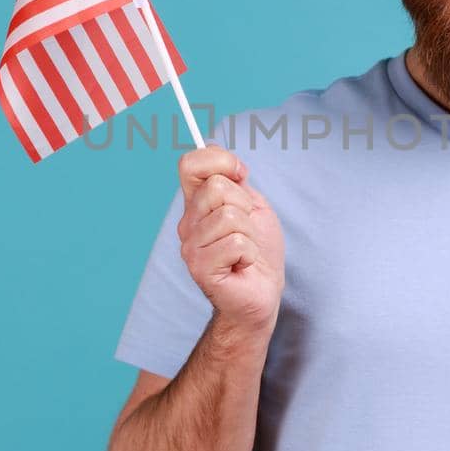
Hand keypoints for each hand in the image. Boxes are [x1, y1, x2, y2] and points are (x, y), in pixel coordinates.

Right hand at [175, 145, 285, 332]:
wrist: (262, 292)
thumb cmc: (258, 250)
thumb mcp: (252, 206)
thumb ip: (234, 181)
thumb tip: (223, 158)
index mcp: (196, 203)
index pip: (190, 163)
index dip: (220, 160)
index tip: (240, 174)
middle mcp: (187, 223)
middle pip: (216, 187)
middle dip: (245, 206)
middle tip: (246, 229)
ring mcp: (190, 246)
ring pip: (230, 216)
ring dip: (250, 234)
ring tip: (246, 251)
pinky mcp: (200, 268)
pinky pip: (237, 243)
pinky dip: (250, 254)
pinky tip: (243, 265)